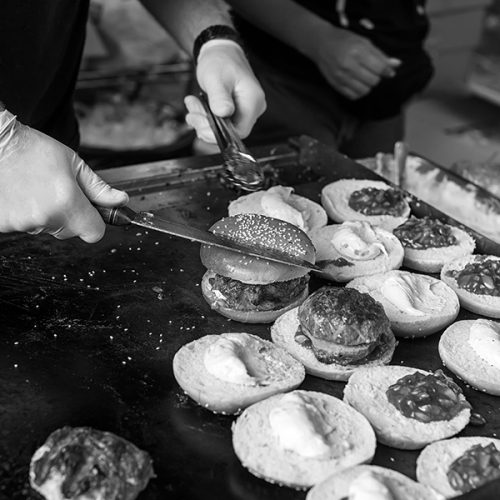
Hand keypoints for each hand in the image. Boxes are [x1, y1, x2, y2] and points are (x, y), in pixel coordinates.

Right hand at [0, 111, 128, 241]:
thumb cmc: (32, 149)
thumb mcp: (73, 164)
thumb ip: (98, 188)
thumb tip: (120, 200)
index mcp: (67, 202)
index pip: (94, 233)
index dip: (95, 222)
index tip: (90, 212)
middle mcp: (46, 217)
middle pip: (70, 231)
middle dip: (70, 216)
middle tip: (57, 192)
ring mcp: (23, 222)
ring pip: (47, 228)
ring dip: (46, 214)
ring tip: (35, 189)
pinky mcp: (4, 224)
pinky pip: (25, 226)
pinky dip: (25, 214)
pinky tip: (21, 194)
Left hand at [184, 41, 265, 142]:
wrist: (220, 51)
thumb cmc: (220, 60)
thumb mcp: (216, 78)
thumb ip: (220, 97)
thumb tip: (223, 113)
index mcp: (253, 101)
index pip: (240, 131)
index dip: (219, 134)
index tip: (201, 127)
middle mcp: (252, 108)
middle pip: (231, 131)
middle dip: (207, 126)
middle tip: (192, 115)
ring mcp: (245, 110)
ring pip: (224, 128)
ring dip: (204, 121)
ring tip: (192, 106)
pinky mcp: (236, 111)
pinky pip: (221, 122)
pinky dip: (206, 117)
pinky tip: (197, 106)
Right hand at [308, 26, 399, 99]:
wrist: (321, 44)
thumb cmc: (344, 40)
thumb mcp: (364, 42)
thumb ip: (380, 55)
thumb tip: (396, 65)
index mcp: (357, 52)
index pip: (379, 68)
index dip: (387, 71)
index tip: (388, 71)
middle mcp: (348, 65)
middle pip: (373, 81)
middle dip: (376, 77)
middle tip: (372, 71)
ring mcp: (341, 77)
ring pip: (364, 91)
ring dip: (368, 86)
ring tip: (364, 78)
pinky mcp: (336, 85)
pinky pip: (353, 96)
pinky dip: (359, 92)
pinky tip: (357, 84)